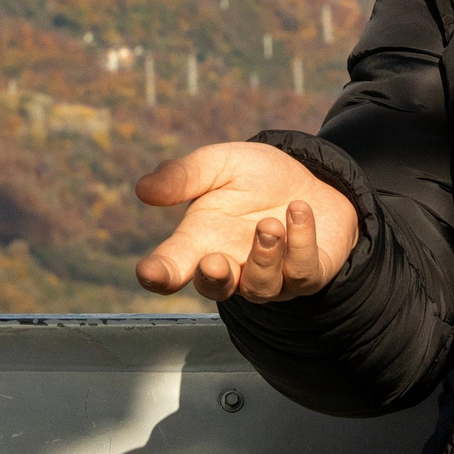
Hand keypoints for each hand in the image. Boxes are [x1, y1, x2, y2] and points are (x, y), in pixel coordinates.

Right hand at [133, 141, 359, 302]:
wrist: (310, 175)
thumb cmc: (256, 176)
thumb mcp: (220, 164)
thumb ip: (185, 176)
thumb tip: (143, 189)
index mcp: (199, 242)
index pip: (170, 268)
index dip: (157, 275)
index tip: (149, 272)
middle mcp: (231, 266)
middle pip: (214, 289)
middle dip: (213, 279)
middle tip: (214, 261)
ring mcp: (270, 277)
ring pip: (260, 287)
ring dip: (264, 257)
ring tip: (269, 223)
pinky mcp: (307, 275)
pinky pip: (303, 273)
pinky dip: (301, 242)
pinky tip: (299, 210)